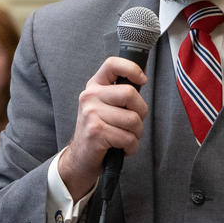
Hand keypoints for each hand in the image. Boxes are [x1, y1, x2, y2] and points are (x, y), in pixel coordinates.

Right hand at [58, 56, 147, 200]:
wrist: (81, 158)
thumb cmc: (100, 131)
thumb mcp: (105, 107)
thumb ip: (120, 94)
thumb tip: (142, 81)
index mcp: (94, 86)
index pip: (113, 64)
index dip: (132, 69)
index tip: (142, 80)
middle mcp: (90, 96)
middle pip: (130, 93)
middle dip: (141, 112)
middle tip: (134, 123)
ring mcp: (91, 113)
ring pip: (132, 119)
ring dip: (136, 134)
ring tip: (126, 138)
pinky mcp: (95, 132)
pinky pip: (128, 138)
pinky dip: (131, 147)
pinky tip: (122, 148)